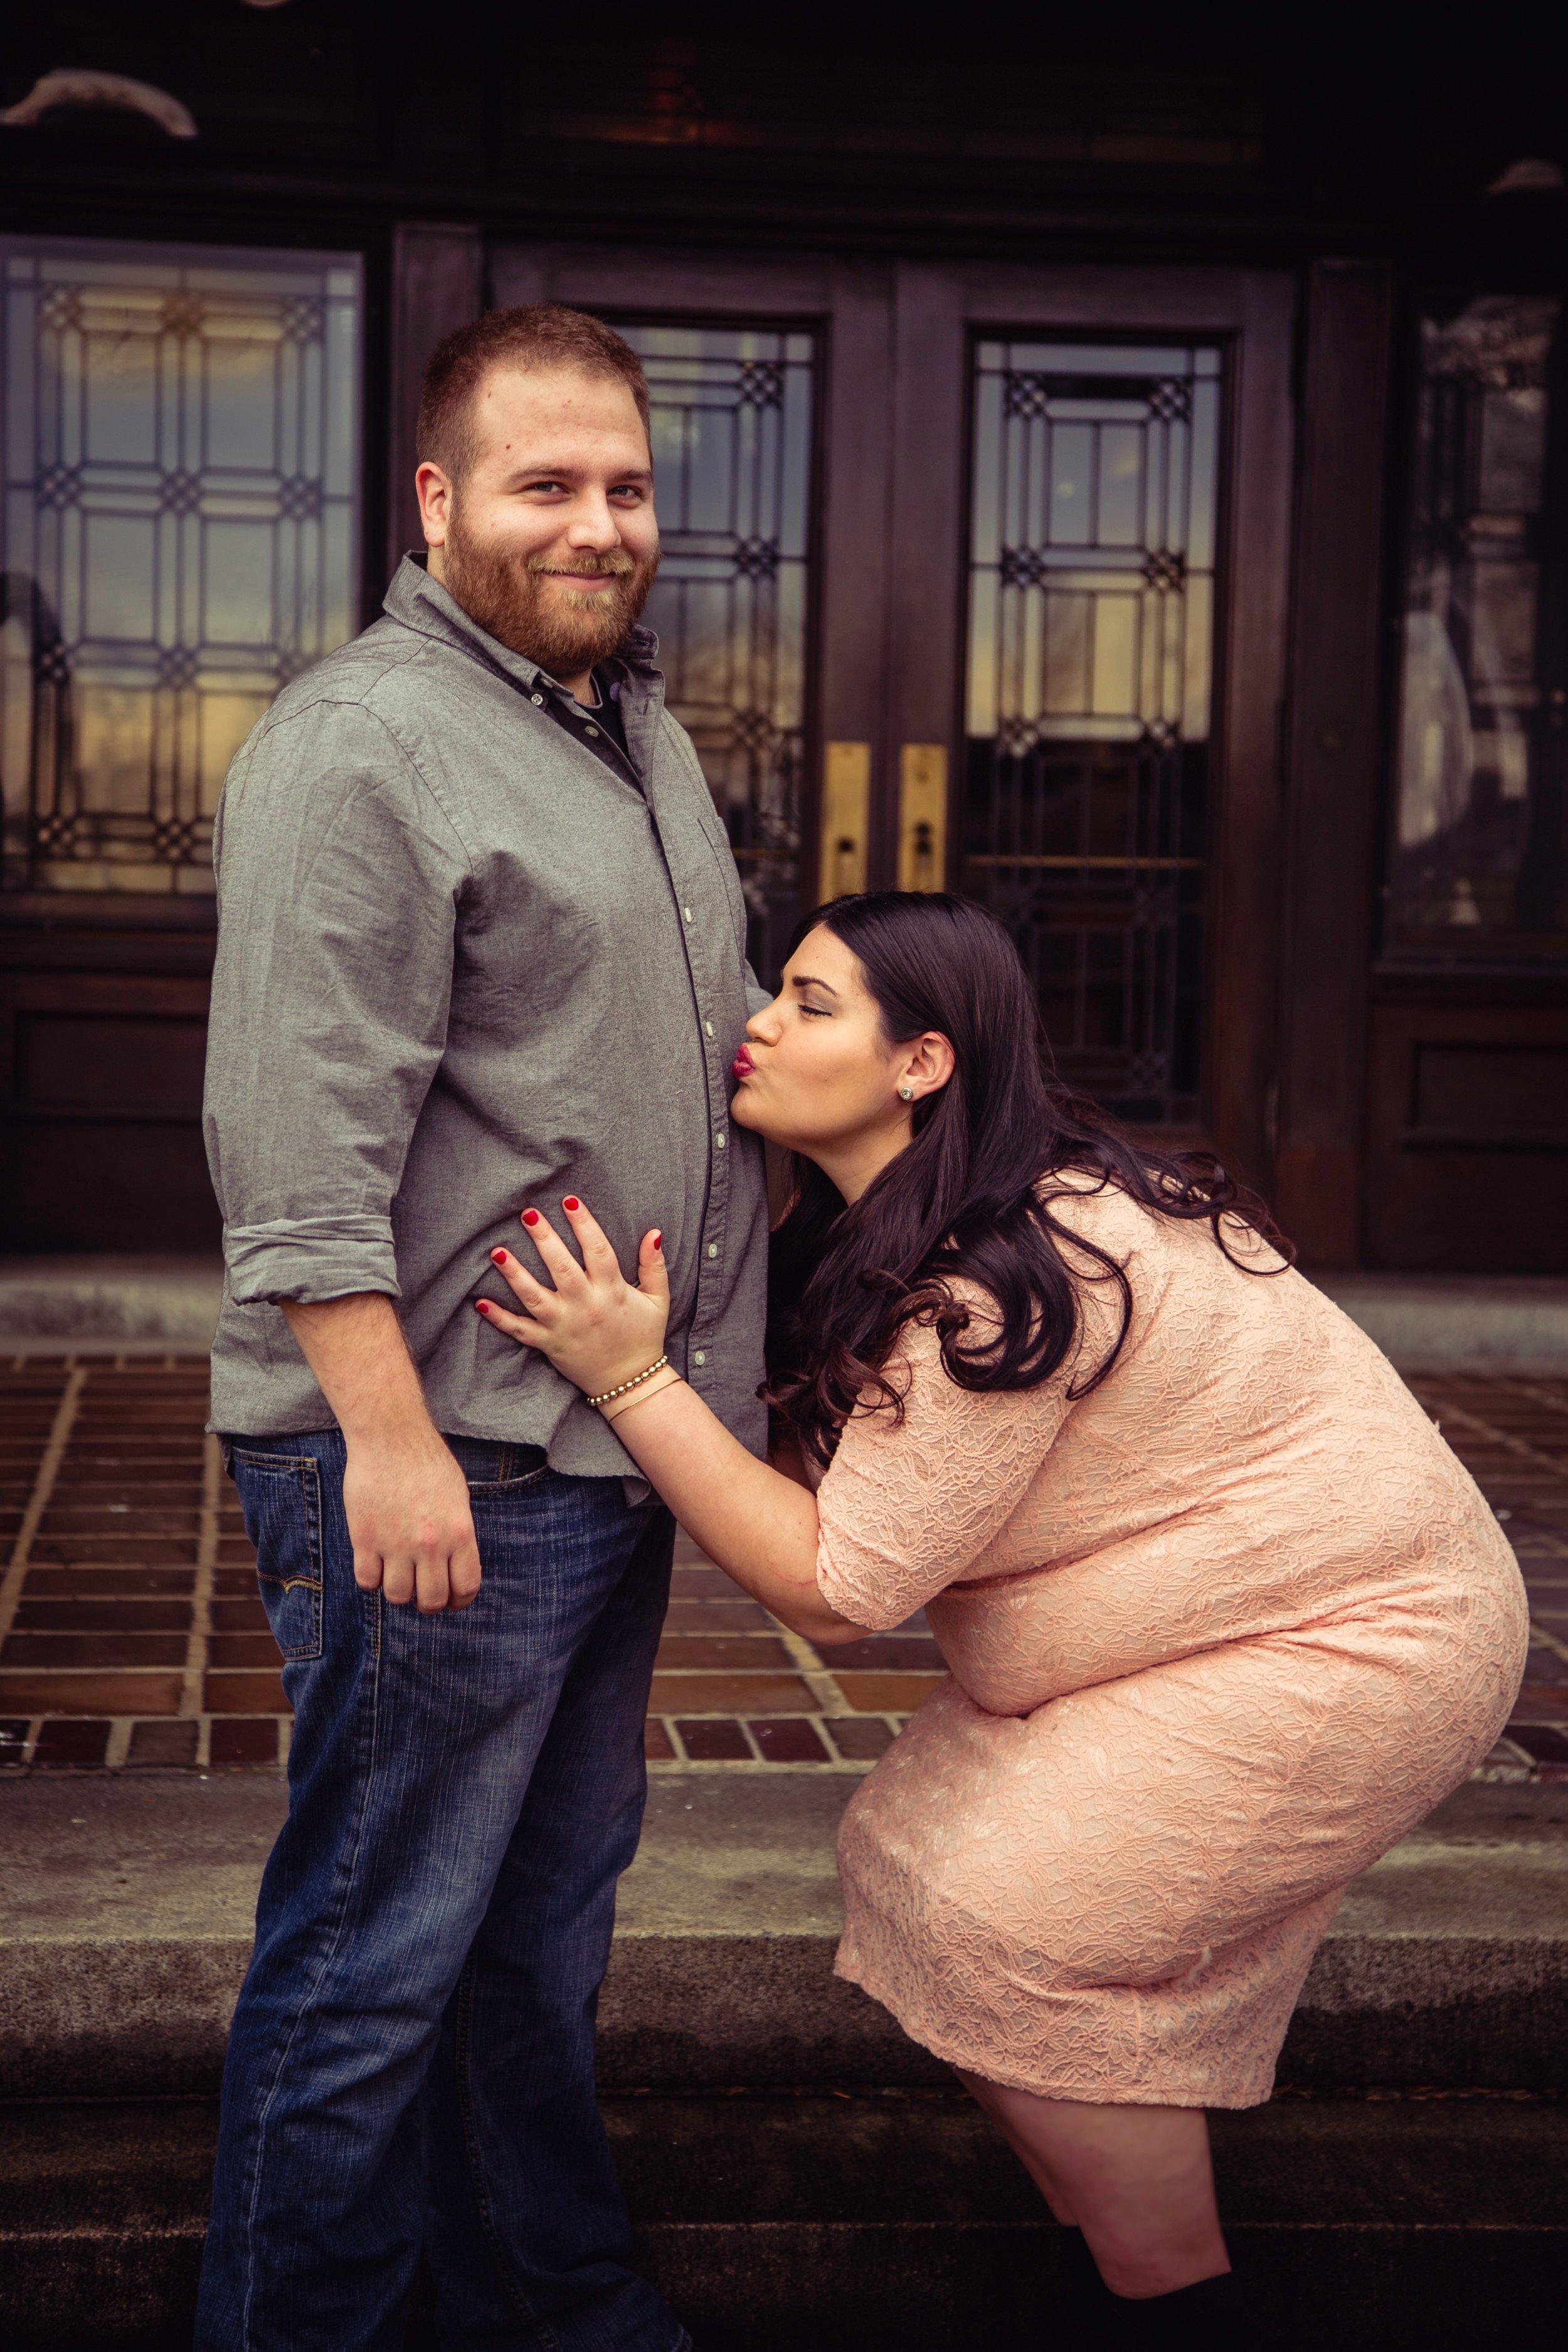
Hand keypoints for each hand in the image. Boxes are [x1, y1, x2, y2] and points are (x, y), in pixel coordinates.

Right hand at [342, 1424, 481, 1612]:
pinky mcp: (365, 1538)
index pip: (466, 1587)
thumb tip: (454, 1566)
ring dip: (399, 1592)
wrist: (391, 1437)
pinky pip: (367, 1581)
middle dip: (428, 1602)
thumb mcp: (458, 1497)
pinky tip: (375, 1564)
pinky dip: (371, 1579)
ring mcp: (395, 1543)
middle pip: (432, 1600)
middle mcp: (430, 1544)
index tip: (452, 1600)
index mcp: (460, 1532)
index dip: (459, 1601)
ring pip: (398, 1596)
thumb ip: (458, 1535)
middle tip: (421, 1592)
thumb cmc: (427, 1462)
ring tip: (397, 1575)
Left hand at [478, 1197, 669, 1397]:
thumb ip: (654, 1266)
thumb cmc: (643, 1336)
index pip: (597, 1250)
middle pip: (561, 1267)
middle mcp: (585, 1306)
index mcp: (612, 1291)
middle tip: (527, 1214)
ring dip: (515, 1274)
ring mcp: (564, 1326)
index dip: (584, 1224)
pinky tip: (481, 1303)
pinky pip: (521, 1331)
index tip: (570, 1200)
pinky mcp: (549, 1344)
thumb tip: (654, 1233)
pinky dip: (500, 1319)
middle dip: (544, 1239)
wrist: (630, 1382)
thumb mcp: (658, 1300)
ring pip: (535, 1297)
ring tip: (497, 1252)